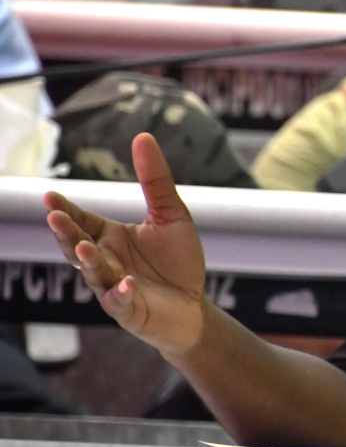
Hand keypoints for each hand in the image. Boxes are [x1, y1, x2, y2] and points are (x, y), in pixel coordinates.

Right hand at [44, 132, 207, 355]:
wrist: (194, 305)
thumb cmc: (177, 260)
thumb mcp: (171, 214)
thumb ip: (155, 180)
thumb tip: (142, 136)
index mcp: (109, 237)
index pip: (82, 220)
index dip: (66, 210)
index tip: (50, 196)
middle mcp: (105, 261)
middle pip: (78, 246)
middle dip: (66, 233)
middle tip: (55, 217)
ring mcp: (113, 287)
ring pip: (94, 274)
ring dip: (89, 261)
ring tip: (86, 247)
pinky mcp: (130, 310)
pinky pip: (120, 302)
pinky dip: (120, 293)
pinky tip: (126, 283)